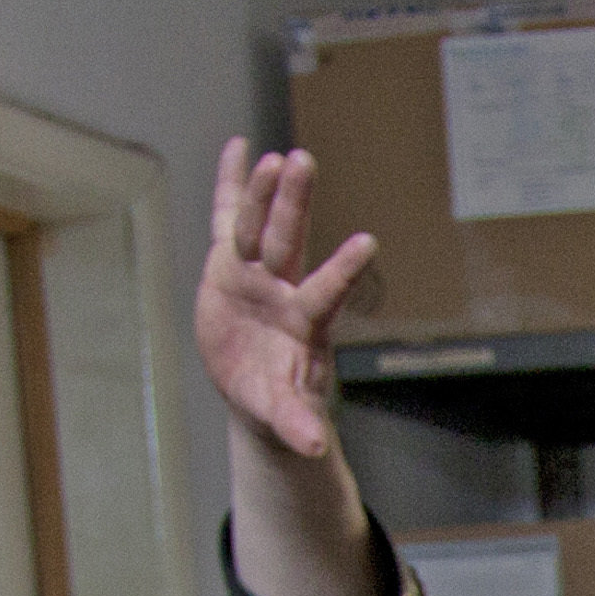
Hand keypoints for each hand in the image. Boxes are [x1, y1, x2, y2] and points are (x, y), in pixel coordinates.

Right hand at [199, 139, 383, 595]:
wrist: (257, 386)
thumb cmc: (278, 400)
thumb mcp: (285, 418)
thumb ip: (297, 426)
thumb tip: (314, 449)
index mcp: (303, 325)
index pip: (326, 293)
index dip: (343, 271)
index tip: (366, 242)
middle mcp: (283, 289)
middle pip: (289, 241)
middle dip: (293, 205)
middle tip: (302, 162)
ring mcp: (256, 274)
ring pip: (259, 226)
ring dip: (265, 193)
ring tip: (273, 155)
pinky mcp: (229, 266)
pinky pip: (228, 220)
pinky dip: (232, 186)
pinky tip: (238, 146)